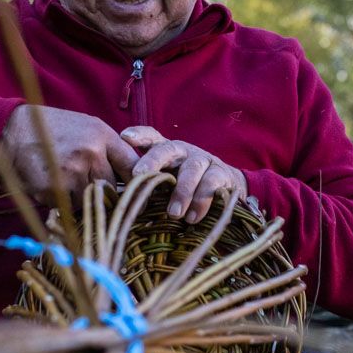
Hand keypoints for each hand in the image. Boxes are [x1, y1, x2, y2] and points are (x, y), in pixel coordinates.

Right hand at [1, 104, 139, 198]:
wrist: (15, 130)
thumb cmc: (55, 129)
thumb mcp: (88, 127)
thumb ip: (110, 149)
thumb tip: (133, 178)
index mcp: (102, 137)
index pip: (132, 167)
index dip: (137, 184)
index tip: (137, 197)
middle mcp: (91, 155)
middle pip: (111, 190)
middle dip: (101, 192)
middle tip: (84, 183)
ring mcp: (72, 173)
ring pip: (88, 202)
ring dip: (78, 197)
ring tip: (63, 177)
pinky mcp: (54, 189)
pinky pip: (67, 206)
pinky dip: (60, 200)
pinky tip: (50, 182)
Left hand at [121, 126, 247, 223]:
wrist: (228, 187)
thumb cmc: (188, 186)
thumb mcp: (169, 182)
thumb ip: (150, 186)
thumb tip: (125, 203)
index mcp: (167, 151)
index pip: (152, 137)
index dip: (139, 135)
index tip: (124, 137)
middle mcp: (184, 151)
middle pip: (167, 149)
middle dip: (152, 160)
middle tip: (138, 175)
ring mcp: (203, 160)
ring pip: (191, 170)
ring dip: (182, 192)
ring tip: (173, 214)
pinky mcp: (221, 174)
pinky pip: (211, 185)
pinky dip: (201, 202)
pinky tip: (193, 218)